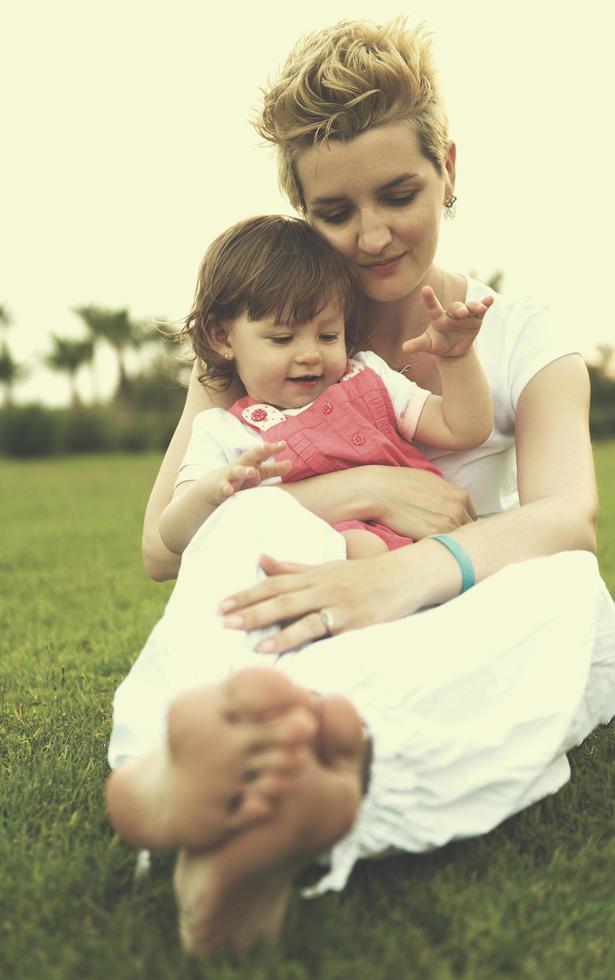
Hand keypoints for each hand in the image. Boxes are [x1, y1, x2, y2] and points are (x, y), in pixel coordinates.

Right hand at [210, 442, 291, 504]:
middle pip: (250, 456)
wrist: (214, 486)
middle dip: (258, 451)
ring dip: (244, 471)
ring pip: (237, 471)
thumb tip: (291, 464)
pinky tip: (229, 491)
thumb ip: (273, 469)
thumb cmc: (241, 478)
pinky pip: (224, 487)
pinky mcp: (221, 487)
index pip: (263, 453)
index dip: (273, 448)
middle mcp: (241, 465)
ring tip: (252, 472)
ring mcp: (230, 476)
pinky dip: (226, 488)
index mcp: (251, 461)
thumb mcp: (258, 473)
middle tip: (267, 447)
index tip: (284, 444)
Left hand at [219, 552, 414, 654]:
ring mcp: (338, 604)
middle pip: (280, 598)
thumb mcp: (325, 567)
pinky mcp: (355, 622)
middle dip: (250, 610)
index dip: (246, 594)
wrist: (404, 576)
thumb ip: (292, 567)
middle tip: (223, 621)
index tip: (220, 605)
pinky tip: (287, 651)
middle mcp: (321, 587)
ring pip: (301, 615)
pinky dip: (304, 641)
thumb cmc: (362, 575)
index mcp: (312, 575)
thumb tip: (260, 558)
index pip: (273, 583)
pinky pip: (326, 632)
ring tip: (251, 643)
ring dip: (275, 629)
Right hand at [363, 466, 475, 537]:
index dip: (460, 525)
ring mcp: (448, 524)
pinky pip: (443, 548)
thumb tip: (449, 504)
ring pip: (458, 543)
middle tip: (443, 541)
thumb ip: (447, 495)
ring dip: (449, 545)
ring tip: (435, 546)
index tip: (448, 529)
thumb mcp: (431, 481)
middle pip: (468, 532)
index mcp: (460, 496)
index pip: (470, 518)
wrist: (380, 491)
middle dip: (457, 536)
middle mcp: (458, 510)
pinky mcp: (434, 537)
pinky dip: (437, 549)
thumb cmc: (400, 483)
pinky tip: (428, 547)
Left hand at [402, 286, 493, 357]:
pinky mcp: (476, 319)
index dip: (429, 299)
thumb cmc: (437, 344)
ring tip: (480, 309)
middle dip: (459, 309)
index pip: (432, 307)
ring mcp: (465, 315)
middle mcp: (451, 313)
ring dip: (474, 306)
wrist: (452, 349)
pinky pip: (481, 310)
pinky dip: (486, 304)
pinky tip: (490, 300)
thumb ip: (418, 345)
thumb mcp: (428, 345)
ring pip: (470, 307)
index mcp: (438, 318)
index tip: (425, 289)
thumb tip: (404, 348)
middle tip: (461, 314)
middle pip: (455, 307)